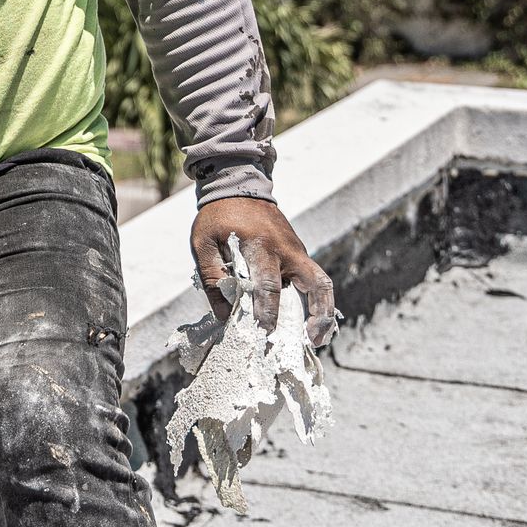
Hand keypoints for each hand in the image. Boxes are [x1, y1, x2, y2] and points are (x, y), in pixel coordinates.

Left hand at [190, 196, 336, 350]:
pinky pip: (312, 279)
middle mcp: (286, 250)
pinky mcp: (298, 254)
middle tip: (312, 341)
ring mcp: (296, 251)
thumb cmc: (218, 218)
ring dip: (323, 311)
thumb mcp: (203, 244)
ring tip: (316, 338)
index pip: (267, 286)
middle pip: (315, 283)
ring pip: (321, 282)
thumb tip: (225, 316)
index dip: (267, 313)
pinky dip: (315, 301)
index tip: (263, 335)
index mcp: (260, 246)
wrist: (237, 186)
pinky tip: (307, 322)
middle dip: (317, 314)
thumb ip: (213, 278)